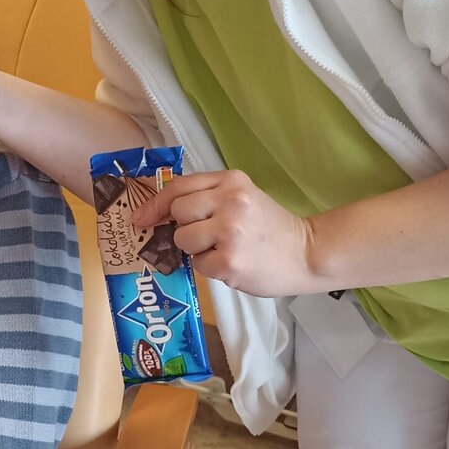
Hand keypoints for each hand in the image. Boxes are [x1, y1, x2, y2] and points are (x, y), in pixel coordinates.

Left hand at [131, 169, 319, 296]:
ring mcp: (229, 231)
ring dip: (196, 249)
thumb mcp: (243, 198)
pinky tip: (232, 264)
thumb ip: (209, 198)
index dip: (155, 203)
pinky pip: (198, 264)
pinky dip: (210, 267)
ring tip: (223, 250)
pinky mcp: (229, 261)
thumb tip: (161, 213)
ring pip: (183, 239)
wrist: (307, 253)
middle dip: (184, 227)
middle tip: (208, 236)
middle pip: (178, 212)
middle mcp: (230, 201)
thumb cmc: (271, 229)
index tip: (141, 217)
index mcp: (232, 181)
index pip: (179, 186)